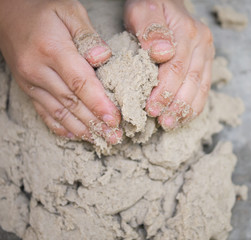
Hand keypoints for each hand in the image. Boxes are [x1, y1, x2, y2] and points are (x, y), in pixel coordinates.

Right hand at [0, 0, 121, 143]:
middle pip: (72, 102)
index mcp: (53, 50)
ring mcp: (31, 82)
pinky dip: (60, 127)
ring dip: (81, 129)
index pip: (80, 83)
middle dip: (95, 122)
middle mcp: (39, 70)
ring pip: (59, 112)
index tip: (115, 119)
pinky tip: (75, 136)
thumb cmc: (43, 9)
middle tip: (114, 137)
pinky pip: (44, 112)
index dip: (98, 103)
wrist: (7, 12)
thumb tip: (103, 58)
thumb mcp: (70, 11)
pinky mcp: (28, 88)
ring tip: (100, 141)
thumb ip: (88, 36)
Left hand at [124, 0, 213, 129]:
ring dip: (186, 109)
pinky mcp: (206, 61)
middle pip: (191, 81)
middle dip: (176, 105)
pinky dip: (195, 105)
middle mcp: (202, 43)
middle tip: (162, 122)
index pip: (176, 68)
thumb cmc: (149, 6)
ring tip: (171, 124)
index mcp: (187, 32)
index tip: (151, 109)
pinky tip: (183, 117)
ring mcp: (207, 53)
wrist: (165, 0)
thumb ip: (150, 30)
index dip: (164, 92)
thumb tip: (162, 53)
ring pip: (201, 88)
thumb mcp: (143, 11)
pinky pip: (204, 87)